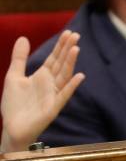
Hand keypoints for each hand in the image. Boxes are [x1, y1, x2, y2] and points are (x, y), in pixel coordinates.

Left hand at [0, 30, 84, 152]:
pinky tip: (79, 77)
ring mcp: (53, 95)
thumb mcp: (14, 76)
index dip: (61, 45)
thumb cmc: (14, 105)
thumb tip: (24, 38)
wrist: (12, 127)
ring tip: (76, 49)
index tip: (69, 32)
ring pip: (64, 76)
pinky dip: (71, 86)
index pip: (55, 58)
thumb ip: (19, 58)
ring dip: (70, 63)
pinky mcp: (53, 108)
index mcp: (42, 76)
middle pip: (61, 64)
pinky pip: (64, 96)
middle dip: (68, 50)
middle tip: (76, 35)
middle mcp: (51, 84)